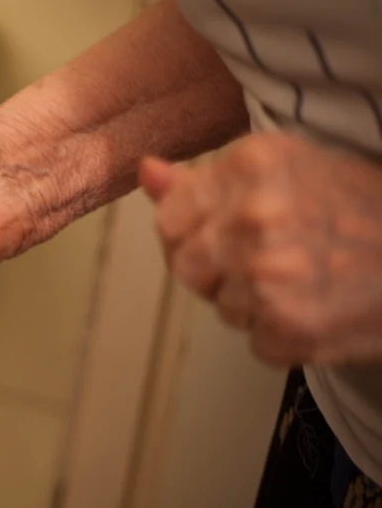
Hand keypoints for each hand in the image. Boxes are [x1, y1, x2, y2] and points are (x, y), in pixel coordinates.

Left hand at [141, 132, 381, 365]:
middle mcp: (254, 218)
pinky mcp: (289, 329)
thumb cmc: (364, 208)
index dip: (192, 232)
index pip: (170, 217)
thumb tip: (147, 173)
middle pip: (188, 267)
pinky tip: (321, 307)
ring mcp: (269, 277)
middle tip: (275, 258)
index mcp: (251, 166)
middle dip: (220, 269)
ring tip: (309, 279)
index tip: (226, 233)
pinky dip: (282, 334)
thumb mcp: (285, 169)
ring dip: (253, 303)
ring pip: (221, 306)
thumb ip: (205, 178)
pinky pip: (255, 341)